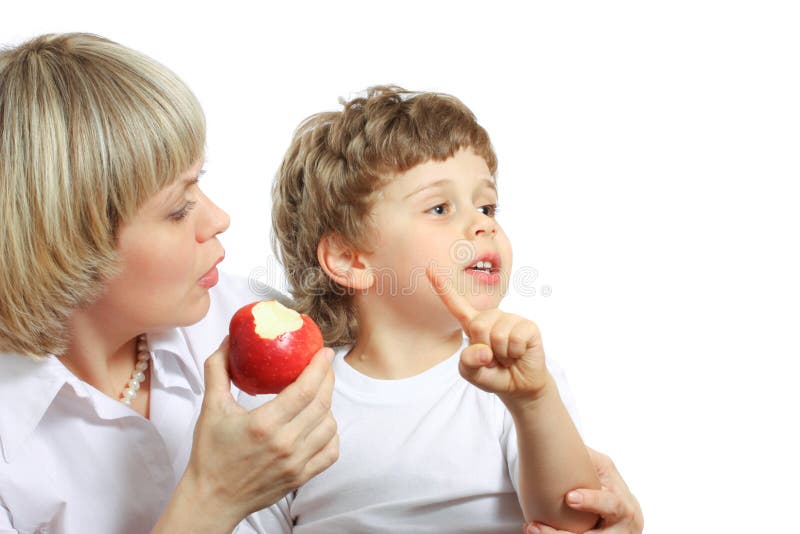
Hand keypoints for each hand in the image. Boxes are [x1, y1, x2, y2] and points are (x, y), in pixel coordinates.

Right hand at [170, 337, 338, 529]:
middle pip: (322, 404)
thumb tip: (228, 340)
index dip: (320, 367)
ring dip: (328, 405)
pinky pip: (331, 451)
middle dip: (328, 379)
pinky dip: (331, 434)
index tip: (325, 352)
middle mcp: (285, 444)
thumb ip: (218, 370)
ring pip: (329, 426)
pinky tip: (321, 423)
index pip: (305, 389)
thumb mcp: (211, 408)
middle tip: (325, 365)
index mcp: (264, 424)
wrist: (212, 499)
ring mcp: (296, 463)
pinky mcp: (301, 477)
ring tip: (319, 393)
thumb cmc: (210, 453)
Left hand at [427, 268, 549, 403]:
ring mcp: (511, 319)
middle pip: (478, 326)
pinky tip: (519, 354)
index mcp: (473, 324)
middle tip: (494, 358)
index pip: (455, 304)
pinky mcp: (528, 326)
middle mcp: (492, 317)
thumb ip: (468, 362)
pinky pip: (515, 339)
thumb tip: (485, 351)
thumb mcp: (471, 373)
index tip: (429, 268)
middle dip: (484, 348)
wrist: (519, 386)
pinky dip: (515, 353)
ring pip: (498, 335)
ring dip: (501, 355)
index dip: (442, 287)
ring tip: (506, 357)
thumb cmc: (492, 375)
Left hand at [523, 448, 643, 533]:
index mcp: (624, 505)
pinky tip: (536, 531)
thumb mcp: (603, 469)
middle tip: (538, 526)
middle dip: (565, 533)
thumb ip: (587, 459)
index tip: (569, 497)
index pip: (611, 504)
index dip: (591, 502)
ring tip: (532, 528)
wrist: (622, 516)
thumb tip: (557, 432)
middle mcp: (622, 529)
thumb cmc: (608, 486)